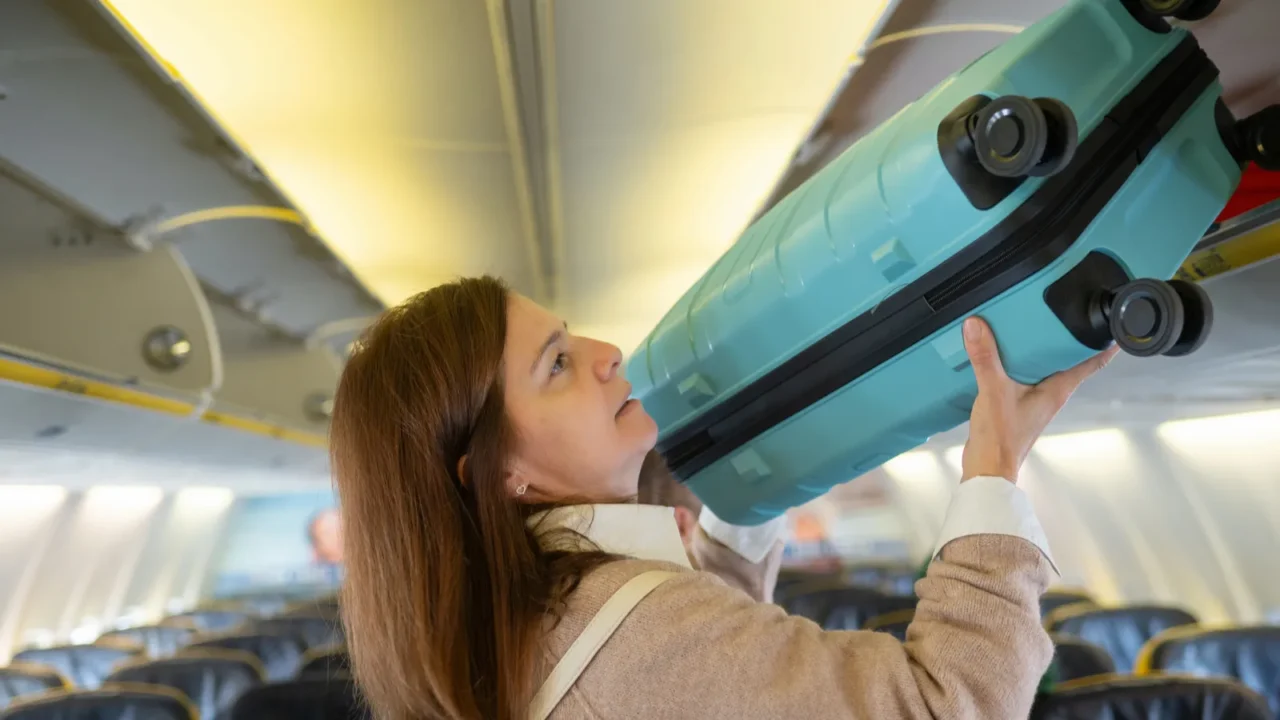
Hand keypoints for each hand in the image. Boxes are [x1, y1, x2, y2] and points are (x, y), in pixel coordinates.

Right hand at [960, 316, 1118, 482]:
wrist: (987, 468)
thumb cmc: (1001, 439)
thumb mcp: (994, 391)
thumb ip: (986, 358)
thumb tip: (976, 326)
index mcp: (1057, 389)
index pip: (1091, 362)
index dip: (1104, 343)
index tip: (1111, 324)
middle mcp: (1050, 393)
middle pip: (1066, 360)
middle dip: (1066, 337)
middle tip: (1065, 312)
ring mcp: (1034, 399)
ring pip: (1043, 367)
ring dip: (1038, 350)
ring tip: (1029, 326)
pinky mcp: (1017, 403)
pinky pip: (1022, 376)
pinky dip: (1016, 363)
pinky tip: (1000, 355)